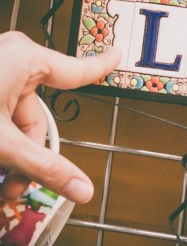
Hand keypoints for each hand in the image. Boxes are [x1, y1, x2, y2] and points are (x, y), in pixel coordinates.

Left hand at [0, 31, 120, 202]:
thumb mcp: (1, 142)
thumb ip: (44, 167)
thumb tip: (81, 188)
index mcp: (26, 60)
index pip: (78, 70)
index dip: (101, 67)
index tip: (117, 56)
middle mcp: (11, 61)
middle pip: (36, 117)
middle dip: (26, 158)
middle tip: (15, 189)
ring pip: (12, 123)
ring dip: (6, 159)